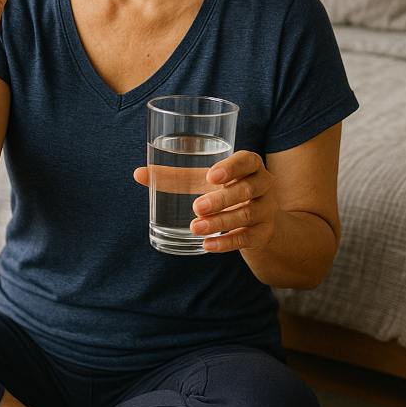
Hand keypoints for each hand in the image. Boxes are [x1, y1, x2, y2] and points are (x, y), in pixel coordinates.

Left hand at [133, 150, 278, 252]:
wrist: (258, 219)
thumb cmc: (224, 190)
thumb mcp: (202, 180)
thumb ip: (174, 176)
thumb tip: (138, 174)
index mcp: (250, 165)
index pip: (248, 160)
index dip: (232, 167)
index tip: (211, 176)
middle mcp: (263, 184)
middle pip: (246, 190)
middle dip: (221, 199)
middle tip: (196, 207)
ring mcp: (266, 210)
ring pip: (246, 215)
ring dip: (220, 222)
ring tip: (196, 227)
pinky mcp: (263, 233)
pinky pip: (247, 238)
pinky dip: (226, 243)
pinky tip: (207, 245)